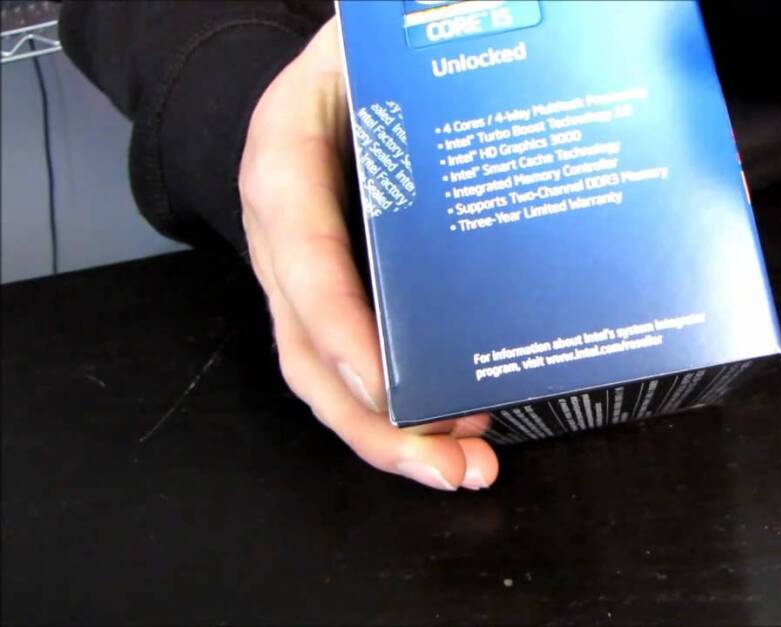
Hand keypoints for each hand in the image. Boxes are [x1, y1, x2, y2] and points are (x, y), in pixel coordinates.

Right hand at [239, 17, 497, 489]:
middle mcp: (286, 239)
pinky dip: (399, 411)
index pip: (306, 261)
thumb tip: (489, 28)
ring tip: (461, 467)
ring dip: (391, 436)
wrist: (316, 87)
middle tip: (449, 465)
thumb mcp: (360, 43)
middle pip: (310, 354)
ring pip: (328, 380)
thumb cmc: (345, 64)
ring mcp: (306, 281)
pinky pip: (355, 370)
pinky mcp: (338, 302)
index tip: (389, 387)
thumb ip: (400, 48)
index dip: (342, 330)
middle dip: (376, 423)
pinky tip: (458, 430)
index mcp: (285, 167)